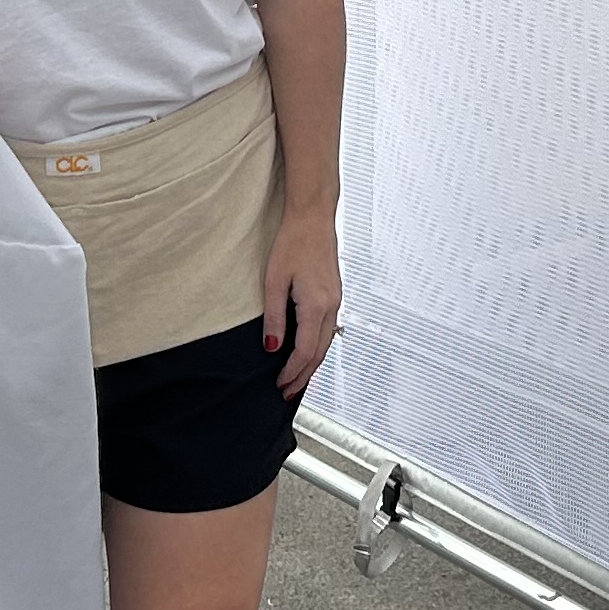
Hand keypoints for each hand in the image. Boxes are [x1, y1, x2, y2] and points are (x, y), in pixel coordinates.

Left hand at [261, 202, 341, 395]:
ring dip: (312, 363)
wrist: (313, 218)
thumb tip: (273, 347)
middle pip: (320, 352)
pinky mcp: (334, 294)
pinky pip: (328, 329)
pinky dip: (318, 347)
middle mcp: (331, 306)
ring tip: (297, 378)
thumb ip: (274, 318)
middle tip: (288, 391)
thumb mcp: (274, 281)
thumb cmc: (293, 243)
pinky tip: (308, 351)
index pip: (306, 350)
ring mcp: (336, 300)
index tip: (280, 383)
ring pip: (326, 342)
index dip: (293, 371)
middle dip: (304, 375)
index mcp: (316, 305)